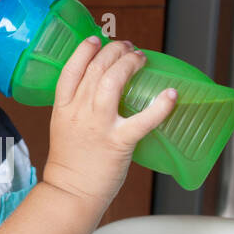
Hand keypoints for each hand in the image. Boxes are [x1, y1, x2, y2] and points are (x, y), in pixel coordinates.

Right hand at [42, 37, 176, 210]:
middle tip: (128, 48)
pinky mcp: (119, 142)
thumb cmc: (71, 164)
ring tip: (141, 59)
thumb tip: (101, 91)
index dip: (85, 49)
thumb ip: (78, 108)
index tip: (97, 40)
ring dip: (130, 63)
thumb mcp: (63, 128)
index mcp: (63, 107)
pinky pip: (143, 119)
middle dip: (115, 51)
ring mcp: (99, 125)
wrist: (70, 193)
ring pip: (114, 80)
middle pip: (97, 67)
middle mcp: (79, 111)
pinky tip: (170, 95)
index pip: (71, 68)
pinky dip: (160, 105)